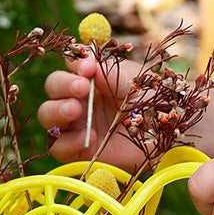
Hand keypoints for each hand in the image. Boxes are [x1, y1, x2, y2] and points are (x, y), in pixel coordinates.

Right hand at [36, 54, 144, 170]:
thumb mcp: (135, 82)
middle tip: (82, 88)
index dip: (75, 63)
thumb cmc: (152, 103)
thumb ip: (111, 73)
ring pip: (47, 115)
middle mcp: (78, 99)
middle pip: (53, 87)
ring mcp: (75, 125)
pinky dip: (68, 141)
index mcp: (91, 78)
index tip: (88, 67)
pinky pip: (59, 147)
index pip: (70, 65)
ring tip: (75, 110)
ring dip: (56, 110)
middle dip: (63, 84)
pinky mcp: (77, 150)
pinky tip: (89, 137)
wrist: (166, 135)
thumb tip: (89, 64)